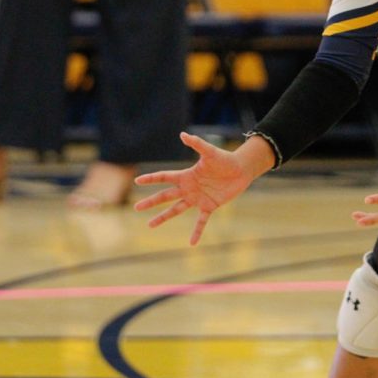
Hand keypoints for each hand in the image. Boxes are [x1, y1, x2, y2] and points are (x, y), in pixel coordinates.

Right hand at [134, 132, 256, 244]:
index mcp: (187, 175)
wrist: (241, 169)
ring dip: (163, 217)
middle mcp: (189, 188)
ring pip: (176, 210)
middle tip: (136, 207)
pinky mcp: (209, 206)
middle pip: (165, 196)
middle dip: (151, 202)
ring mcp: (197, 199)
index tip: (137, 181)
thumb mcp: (209, 152)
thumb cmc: (225, 159)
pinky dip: (197, 231)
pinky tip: (192, 242)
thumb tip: (182, 134)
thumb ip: (196, 143)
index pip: (165, 177)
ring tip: (150, 225)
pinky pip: (201, 221)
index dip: (152, 179)